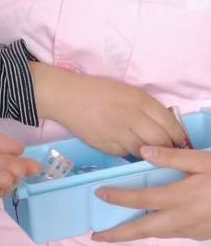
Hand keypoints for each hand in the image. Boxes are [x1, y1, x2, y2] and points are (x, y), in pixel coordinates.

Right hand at [31, 64, 185, 156]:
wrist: (67, 98)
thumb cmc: (98, 91)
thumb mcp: (128, 91)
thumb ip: (147, 107)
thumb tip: (165, 126)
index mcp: (140, 100)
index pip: (169, 123)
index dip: (177, 135)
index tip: (178, 140)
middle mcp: (132, 117)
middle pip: (160, 140)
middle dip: (166, 147)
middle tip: (165, 148)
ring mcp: (119, 133)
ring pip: (145, 151)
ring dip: (149, 152)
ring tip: (146, 149)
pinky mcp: (107, 146)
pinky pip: (126, 154)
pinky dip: (130, 152)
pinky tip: (125, 145)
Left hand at [93, 145, 210, 241]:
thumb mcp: (205, 161)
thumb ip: (174, 157)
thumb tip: (144, 151)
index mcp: (180, 197)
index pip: (141, 199)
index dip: (118, 197)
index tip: (100, 194)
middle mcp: (180, 218)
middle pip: (142, 229)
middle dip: (117, 234)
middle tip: (95, 237)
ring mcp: (189, 230)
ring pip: (155, 234)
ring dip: (134, 234)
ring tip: (116, 232)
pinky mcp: (198, 235)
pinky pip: (169, 234)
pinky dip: (153, 231)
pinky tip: (149, 224)